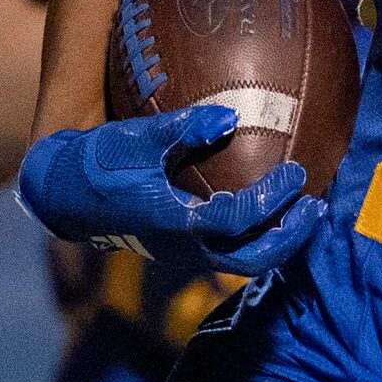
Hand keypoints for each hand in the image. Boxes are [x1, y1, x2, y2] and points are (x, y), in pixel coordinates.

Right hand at [16, 107, 324, 277]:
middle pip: (253, 260)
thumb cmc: (100, 162)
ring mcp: (185, 254)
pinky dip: (260, 237)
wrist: (65, 195)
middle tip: (317, 206)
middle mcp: (183, 247)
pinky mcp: (184, 250)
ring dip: (281, 241)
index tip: (297, 172)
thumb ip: (183, 127)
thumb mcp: (137, 138)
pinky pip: (232, 253)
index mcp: (173, 222)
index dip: (271, 198)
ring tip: (308, 212)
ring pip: (245, 263)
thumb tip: (230, 117)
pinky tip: (276, 212)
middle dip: (291, 237)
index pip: (236, 220)